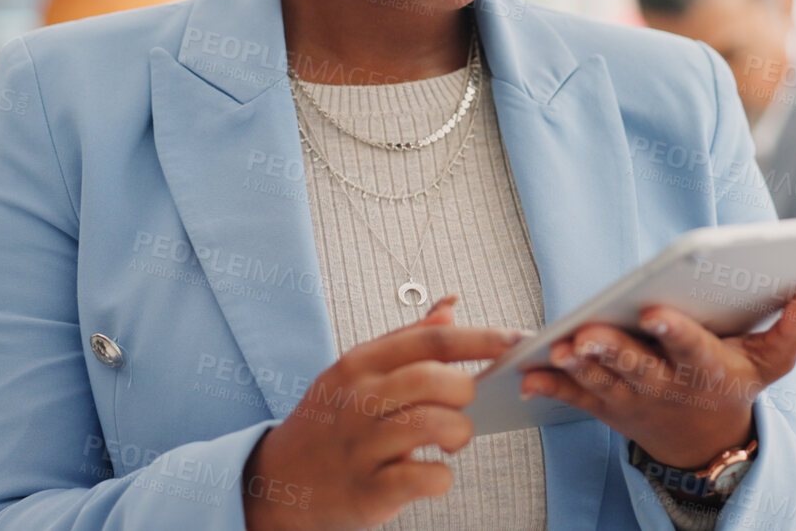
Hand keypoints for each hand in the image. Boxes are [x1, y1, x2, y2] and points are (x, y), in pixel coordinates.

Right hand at [241, 295, 523, 530]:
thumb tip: (451, 305)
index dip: (482, 338)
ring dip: (459, 433)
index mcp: (359, 364)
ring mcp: (361, 446)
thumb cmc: (328, 422)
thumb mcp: (354, 372)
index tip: (516, 340)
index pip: (431, 340)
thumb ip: (405, 340)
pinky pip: (426, 477)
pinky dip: (442, 477)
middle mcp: (358, 400)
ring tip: (452, 441)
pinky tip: (432, 473)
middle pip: (436, 380)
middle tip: (462, 406)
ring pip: (434, 425)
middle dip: (466, 392)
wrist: (278, 481)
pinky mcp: (368, 489)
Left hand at [518, 287, 795, 468]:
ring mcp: (632, 398)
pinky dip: (551, 387)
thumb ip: (791, 330)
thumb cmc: (730, 385)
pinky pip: (575, 396)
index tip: (654, 312)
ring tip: (556, 348)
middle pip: (637, 367)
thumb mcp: (769, 363)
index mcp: (705, 370)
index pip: (691, 350)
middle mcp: (665, 386)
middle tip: (588, 335)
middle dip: (613, 350)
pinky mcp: (605, 404)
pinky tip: (528, 375)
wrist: (702, 443)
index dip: (674, 333)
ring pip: (601, 381)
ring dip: (577, 366)